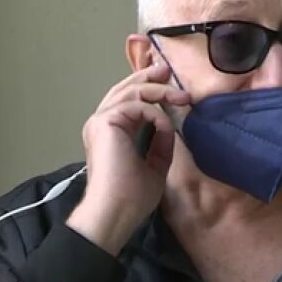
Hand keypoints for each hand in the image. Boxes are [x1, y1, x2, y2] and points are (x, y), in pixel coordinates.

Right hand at [67, 62, 189, 254]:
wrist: (116, 211)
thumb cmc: (132, 197)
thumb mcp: (155, 166)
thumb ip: (160, 144)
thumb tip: (169, 126)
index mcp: (110, 134)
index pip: (128, 103)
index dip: (148, 90)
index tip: (170, 87)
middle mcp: (101, 124)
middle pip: (125, 89)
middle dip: (148, 77)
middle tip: (167, 70)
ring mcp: (100, 121)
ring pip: (130, 91)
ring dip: (158, 90)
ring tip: (181, 95)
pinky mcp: (104, 122)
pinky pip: (136, 106)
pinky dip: (155, 113)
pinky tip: (165, 126)